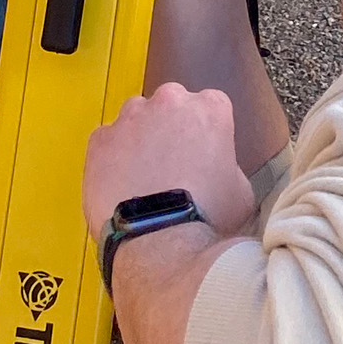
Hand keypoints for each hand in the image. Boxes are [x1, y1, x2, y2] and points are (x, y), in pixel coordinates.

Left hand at [83, 82, 254, 241]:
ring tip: (145, 178)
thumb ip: (229, 167)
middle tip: (174, 166)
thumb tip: (218, 173)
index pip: (211, 106)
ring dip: (140, 139)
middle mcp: (169, 102)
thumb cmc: (205, 219)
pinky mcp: (100, 140)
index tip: (204, 154)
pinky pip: (107, 141)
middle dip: (171, 129)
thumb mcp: (242, 192)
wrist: (160, 241)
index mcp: (210, 109)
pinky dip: (112, 158)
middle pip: (171, 105)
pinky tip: (121, 186)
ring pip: (136, 119)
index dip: (207, 133)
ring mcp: (130, 118)